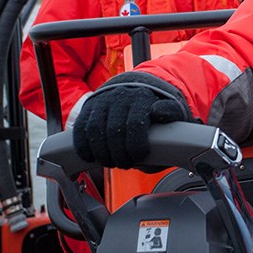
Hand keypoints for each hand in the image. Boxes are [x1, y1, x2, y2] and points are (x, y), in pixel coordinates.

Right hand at [73, 72, 192, 168]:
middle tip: (125, 163)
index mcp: (141, 96)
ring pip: (94, 130)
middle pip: (113, 130)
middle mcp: (119, 95)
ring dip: (101, 152)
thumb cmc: (154, 105)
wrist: (136, 88)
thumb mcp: (171, 107)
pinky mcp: (88, 107)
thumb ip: (170, 112)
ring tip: (111, 162)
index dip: (135, 146)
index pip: (134, 124)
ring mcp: (102, 100)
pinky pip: (80, 128)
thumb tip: (159, 112)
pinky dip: (83, 146)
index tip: (140, 156)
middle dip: (119, 153)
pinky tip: (91, 157)